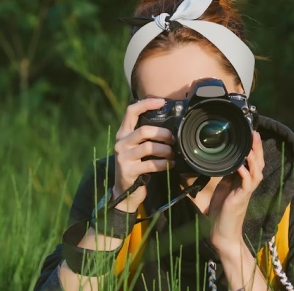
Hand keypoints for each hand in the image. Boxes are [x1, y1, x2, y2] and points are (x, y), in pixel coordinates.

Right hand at [112, 98, 175, 212]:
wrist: (125, 191)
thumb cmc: (135, 165)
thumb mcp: (136, 147)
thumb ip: (145, 136)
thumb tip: (169, 125)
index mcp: (123, 133)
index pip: (131, 111)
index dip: (146, 104)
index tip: (162, 102)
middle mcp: (121, 143)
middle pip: (144, 130)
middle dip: (163, 134)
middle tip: (172, 140)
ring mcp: (124, 157)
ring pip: (149, 147)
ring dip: (165, 150)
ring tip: (172, 154)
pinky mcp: (129, 171)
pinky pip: (151, 164)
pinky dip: (164, 164)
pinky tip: (170, 165)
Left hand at [209, 131, 263, 249]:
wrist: (222, 231)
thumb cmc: (222, 210)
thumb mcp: (224, 186)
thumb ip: (228, 174)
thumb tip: (226, 160)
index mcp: (244, 181)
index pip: (254, 161)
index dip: (254, 148)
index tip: (252, 134)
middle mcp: (248, 185)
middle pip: (259, 163)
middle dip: (258, 148)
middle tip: (255, 133)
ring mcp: (246, 192)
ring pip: (256, 172)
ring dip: (254, 158)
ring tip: (251, 145)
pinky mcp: (241, 198)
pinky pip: (246, 183)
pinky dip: (244, 173)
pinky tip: (241, 165)